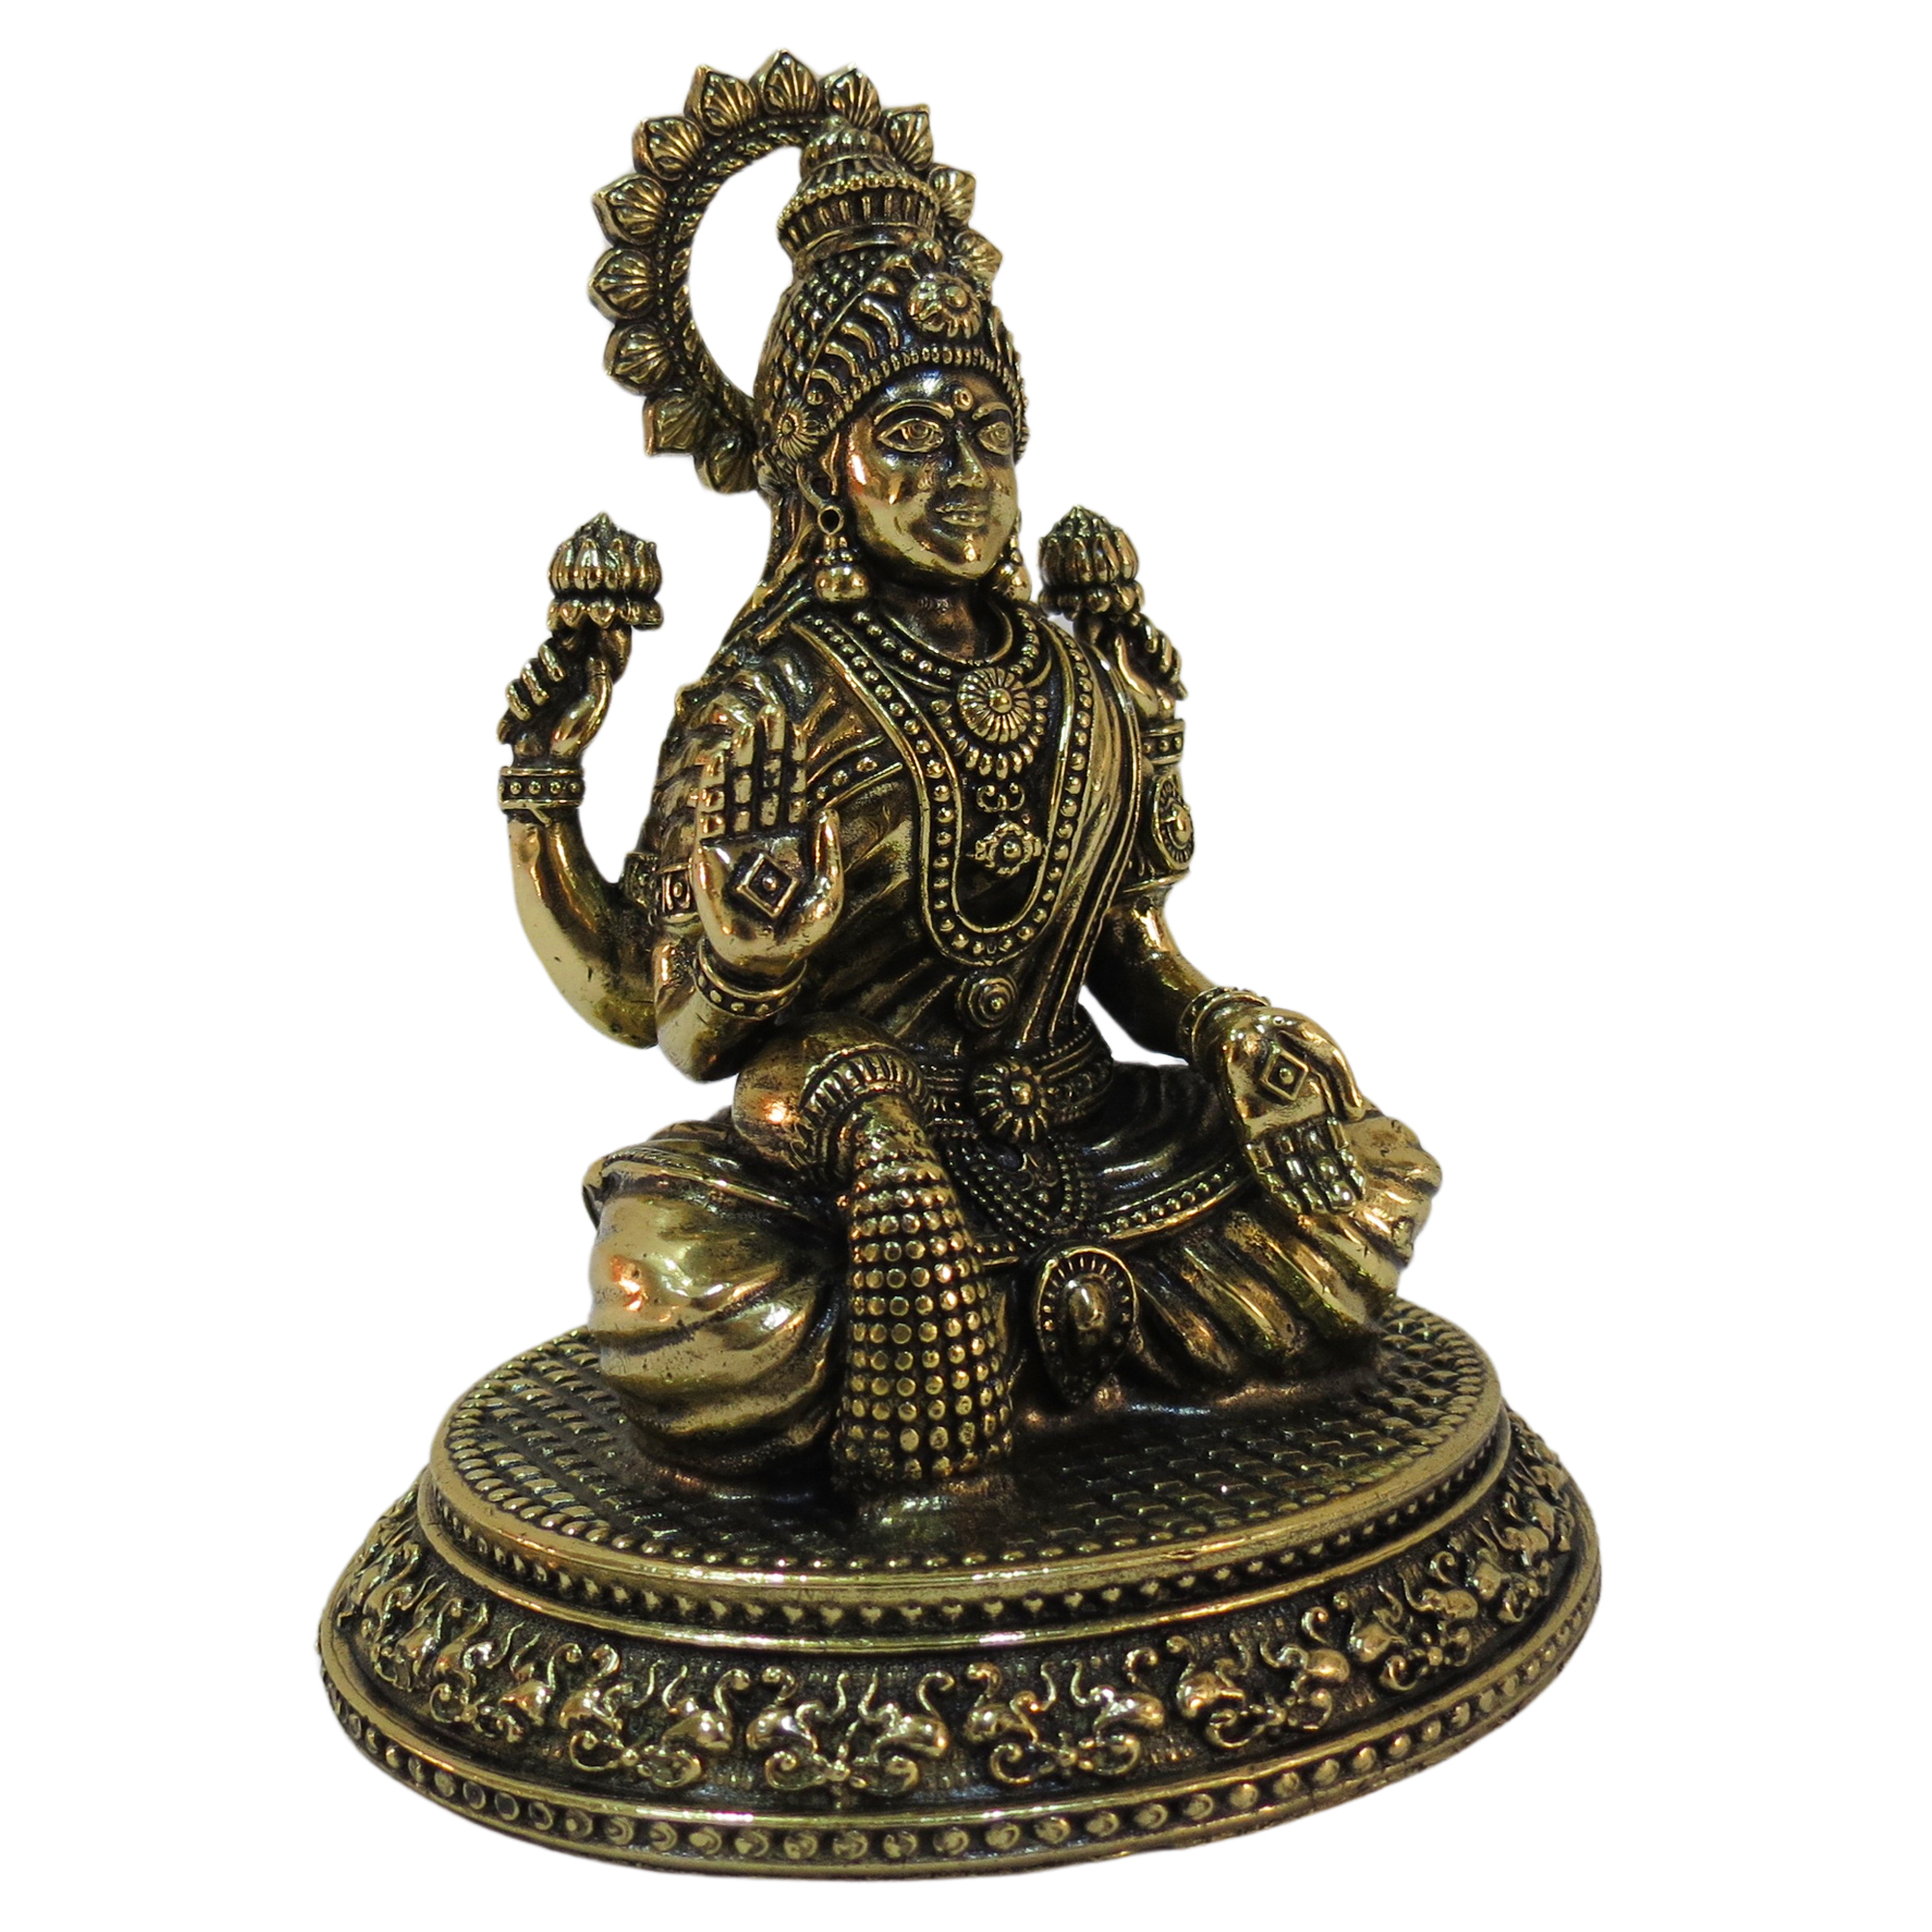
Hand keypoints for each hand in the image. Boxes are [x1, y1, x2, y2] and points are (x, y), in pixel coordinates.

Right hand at [497, 622, 632, 760]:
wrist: (550, 763)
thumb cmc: (578, 735)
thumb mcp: (595, 706)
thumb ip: (599, 680)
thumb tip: (596, 655)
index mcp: (577, 676)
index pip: (568, 647)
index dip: (567, 647)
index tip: (576, 656)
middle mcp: (555, 679)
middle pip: (544, 651)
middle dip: (550, 663)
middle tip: (560, 679)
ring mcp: (535, 689)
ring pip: (527, 668)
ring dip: (535, 684)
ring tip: (543, 703)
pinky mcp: (518, 701)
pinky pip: (512, 689)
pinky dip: (518, 700)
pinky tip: (527, 716)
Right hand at [688, 696, 841, 986]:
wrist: (762, 963)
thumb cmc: (797, 936)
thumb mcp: (828, 896)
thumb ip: (828, 854)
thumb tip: (827, 812)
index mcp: (792, 842)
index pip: (790, 791)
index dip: (789, 760)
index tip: (789, 727)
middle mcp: (762, 838)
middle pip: (762, 784)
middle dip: (763, 750)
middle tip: (766, 714)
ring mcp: (735, 847)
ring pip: (737, 795)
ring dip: (738, 764)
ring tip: (740, 732)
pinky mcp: (711, 861)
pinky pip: (711, 823)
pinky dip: (713, 796)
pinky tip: (715, 769)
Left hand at [1202, 1001, 1374, 1219]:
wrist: (1239, 1022)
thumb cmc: (1285, 1031)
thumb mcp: (1324, 1049)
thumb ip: (1344, 1081)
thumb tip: (1357, 1114)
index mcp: (1317, 1105)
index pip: (1335, 1145)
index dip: (1346, 1169)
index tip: (1359, 1192)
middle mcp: (1295, 1120)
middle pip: (1314, 1161)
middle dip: (1328, 1185)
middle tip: (1342, 1210)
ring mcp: (1271, 1125)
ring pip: (1290, 1165)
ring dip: (1302, 1189)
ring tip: (1317, 1212)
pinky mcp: (1245, 1126)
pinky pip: (1260, 1159)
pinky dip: (1272, 1180)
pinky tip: (1286, 1198)